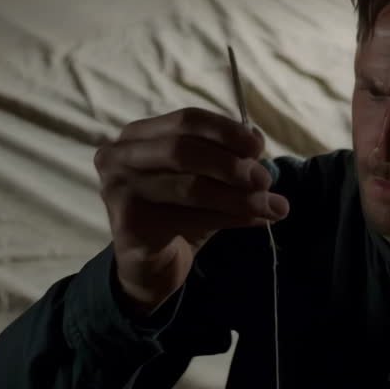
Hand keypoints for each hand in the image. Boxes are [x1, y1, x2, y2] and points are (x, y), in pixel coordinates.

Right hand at [94, 107, 289, 313]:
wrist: (150, 268)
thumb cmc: (178, 214)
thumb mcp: (206, 180)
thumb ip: (227, 157)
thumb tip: (256, 137)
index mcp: (139, 135)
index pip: (187, 119)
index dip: (226, 130)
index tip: (258, 146)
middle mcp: (119, 156)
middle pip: (185, 149)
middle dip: (232, 164)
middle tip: (265, 180)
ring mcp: (118, 188)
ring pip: (189, 186)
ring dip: (238, 197)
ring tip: (271, 206)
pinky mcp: (126, 222)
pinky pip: (186, 218)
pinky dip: (227, 218)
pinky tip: (254, 221)